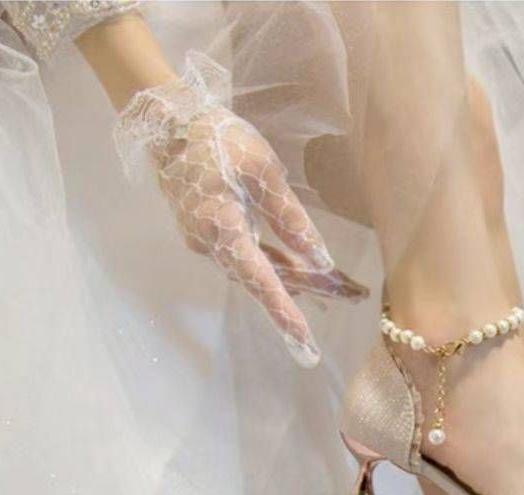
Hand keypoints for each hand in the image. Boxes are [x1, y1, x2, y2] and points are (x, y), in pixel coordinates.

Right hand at [115, 54, 366, 365]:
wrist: (168, 124)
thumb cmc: (218, 139)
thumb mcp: (262, 170)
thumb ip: (290, 217)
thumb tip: (320, 259)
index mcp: (221, 227)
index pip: (260, 280)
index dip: (284, 313)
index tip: (305, 342)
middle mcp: (211, 246)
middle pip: (268, 279)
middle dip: (313, 289)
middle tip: (355, 295)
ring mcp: (208, 244)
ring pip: (261, 272)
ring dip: (301, 280)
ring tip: (344, 286)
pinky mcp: (211, 238)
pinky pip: (250, 260)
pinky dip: (279, 267)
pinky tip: (306, 274)